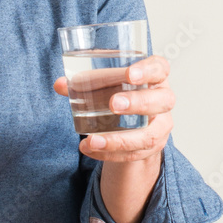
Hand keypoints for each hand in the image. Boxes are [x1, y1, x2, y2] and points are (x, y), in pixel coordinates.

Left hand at [53, 54, 174, 162]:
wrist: (133, 121)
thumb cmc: (120, 92)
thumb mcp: (105, 83)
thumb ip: (83, 82)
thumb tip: (60, 84)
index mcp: (155, 76)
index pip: (160, 68)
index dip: (148, 70)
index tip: (130, 74)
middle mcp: (163, 99)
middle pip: (162, 101)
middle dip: (138, 103)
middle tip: (113, 104)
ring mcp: (161, 125)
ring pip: (150, 135)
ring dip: (120, 139)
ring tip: (93, 140)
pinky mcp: (152, 146)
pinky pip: (135, 154)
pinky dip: (111, 153)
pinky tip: (92, 149)